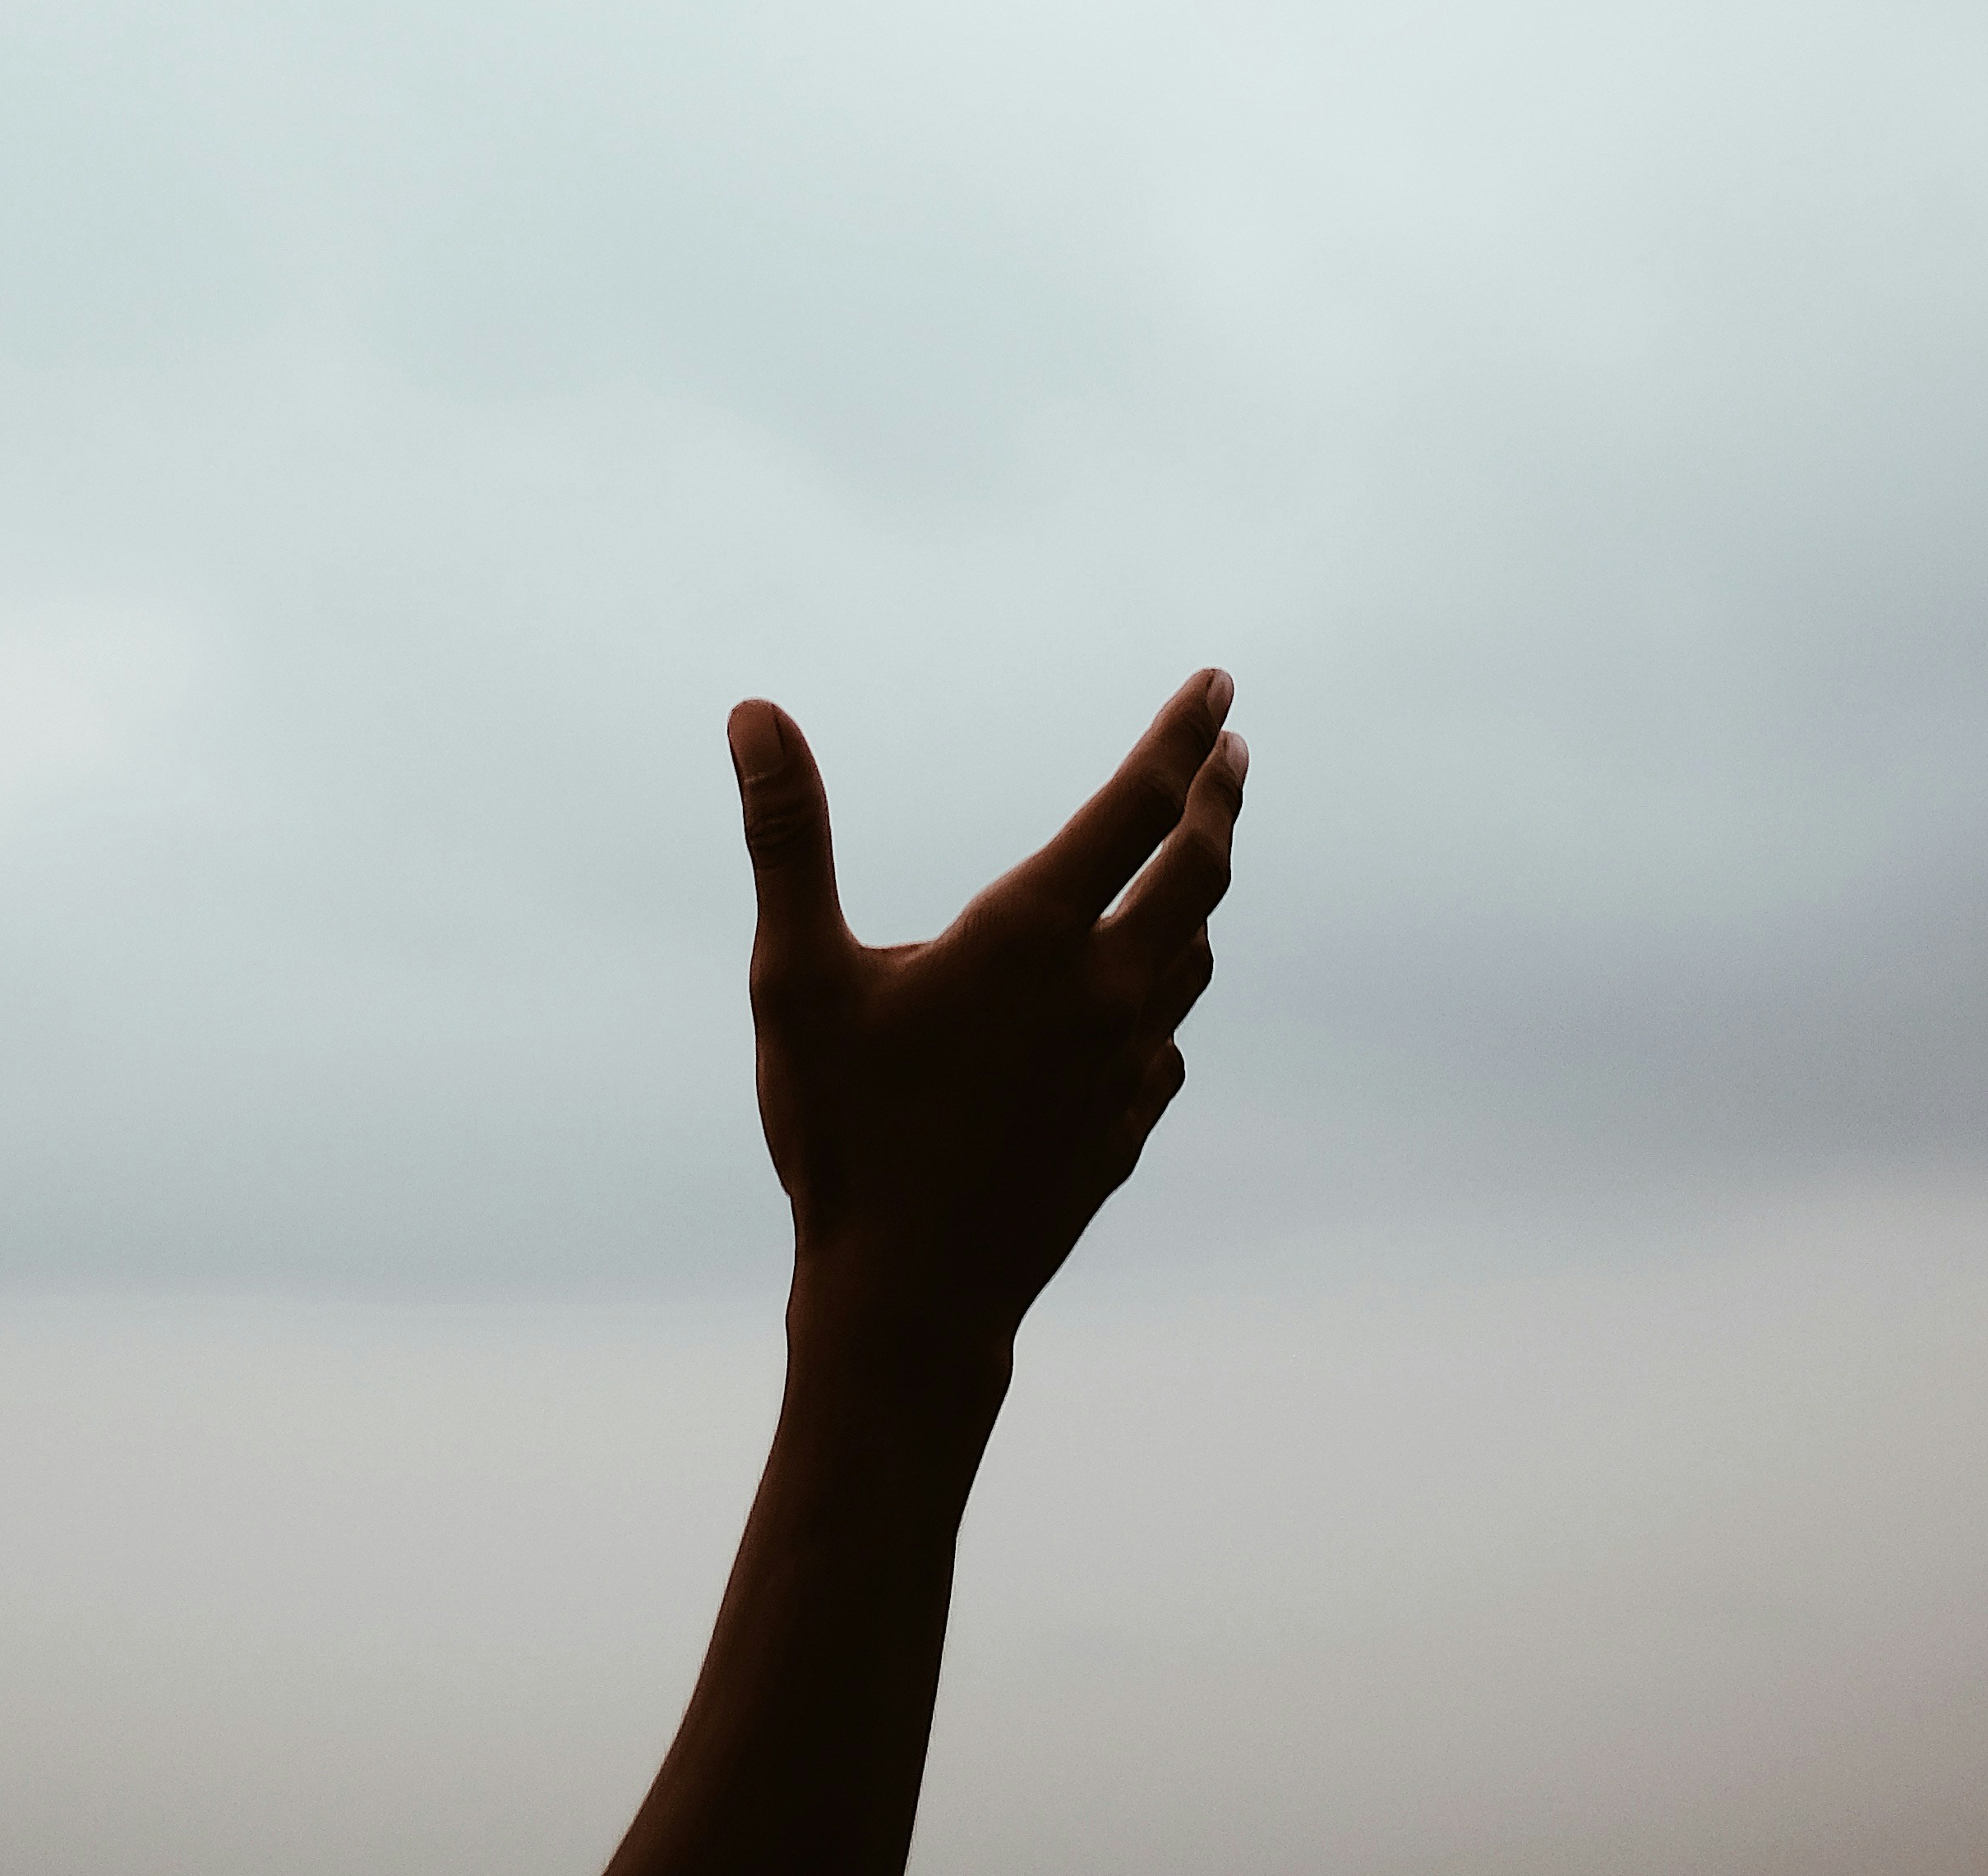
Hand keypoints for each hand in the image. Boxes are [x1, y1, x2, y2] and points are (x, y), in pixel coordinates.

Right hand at [727, 669, 1246, 1390]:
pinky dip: (1170, 987)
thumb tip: (753, 713)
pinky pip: (1168, 1035)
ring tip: (1202, 853)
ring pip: (1192, 953)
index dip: (1180, 736)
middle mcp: (1102, 991)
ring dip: (1204, 889)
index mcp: (1032, 935)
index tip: (1217, 682)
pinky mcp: (1127, 1129)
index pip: (1138, 805)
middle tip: (1234, 745)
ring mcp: (1127, 1068)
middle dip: (1219, 797)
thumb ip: (786, 836)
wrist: (911, 1305)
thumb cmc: (845, 1136)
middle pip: (1197, 871)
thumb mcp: (794, 976)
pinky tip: (1152, 995)